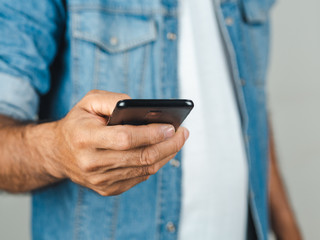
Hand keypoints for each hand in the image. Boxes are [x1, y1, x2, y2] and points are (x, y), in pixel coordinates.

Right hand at [47, 90, 188, 195]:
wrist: (58, 152)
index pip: (126, 138)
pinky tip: (161, 152)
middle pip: (141, 157)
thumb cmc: (78, 122)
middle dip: (168, 145)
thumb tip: (143, 108)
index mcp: (85, 138)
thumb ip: (114, 99)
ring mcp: (100, 180)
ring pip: (144, 169)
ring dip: (166, 154)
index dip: (152, 133)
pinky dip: (154, 164)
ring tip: (177, 140)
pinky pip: (139, 177)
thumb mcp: (89, 101)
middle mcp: (91, 163)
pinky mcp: (107, 189)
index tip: (172, 127)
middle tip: (182, 133)